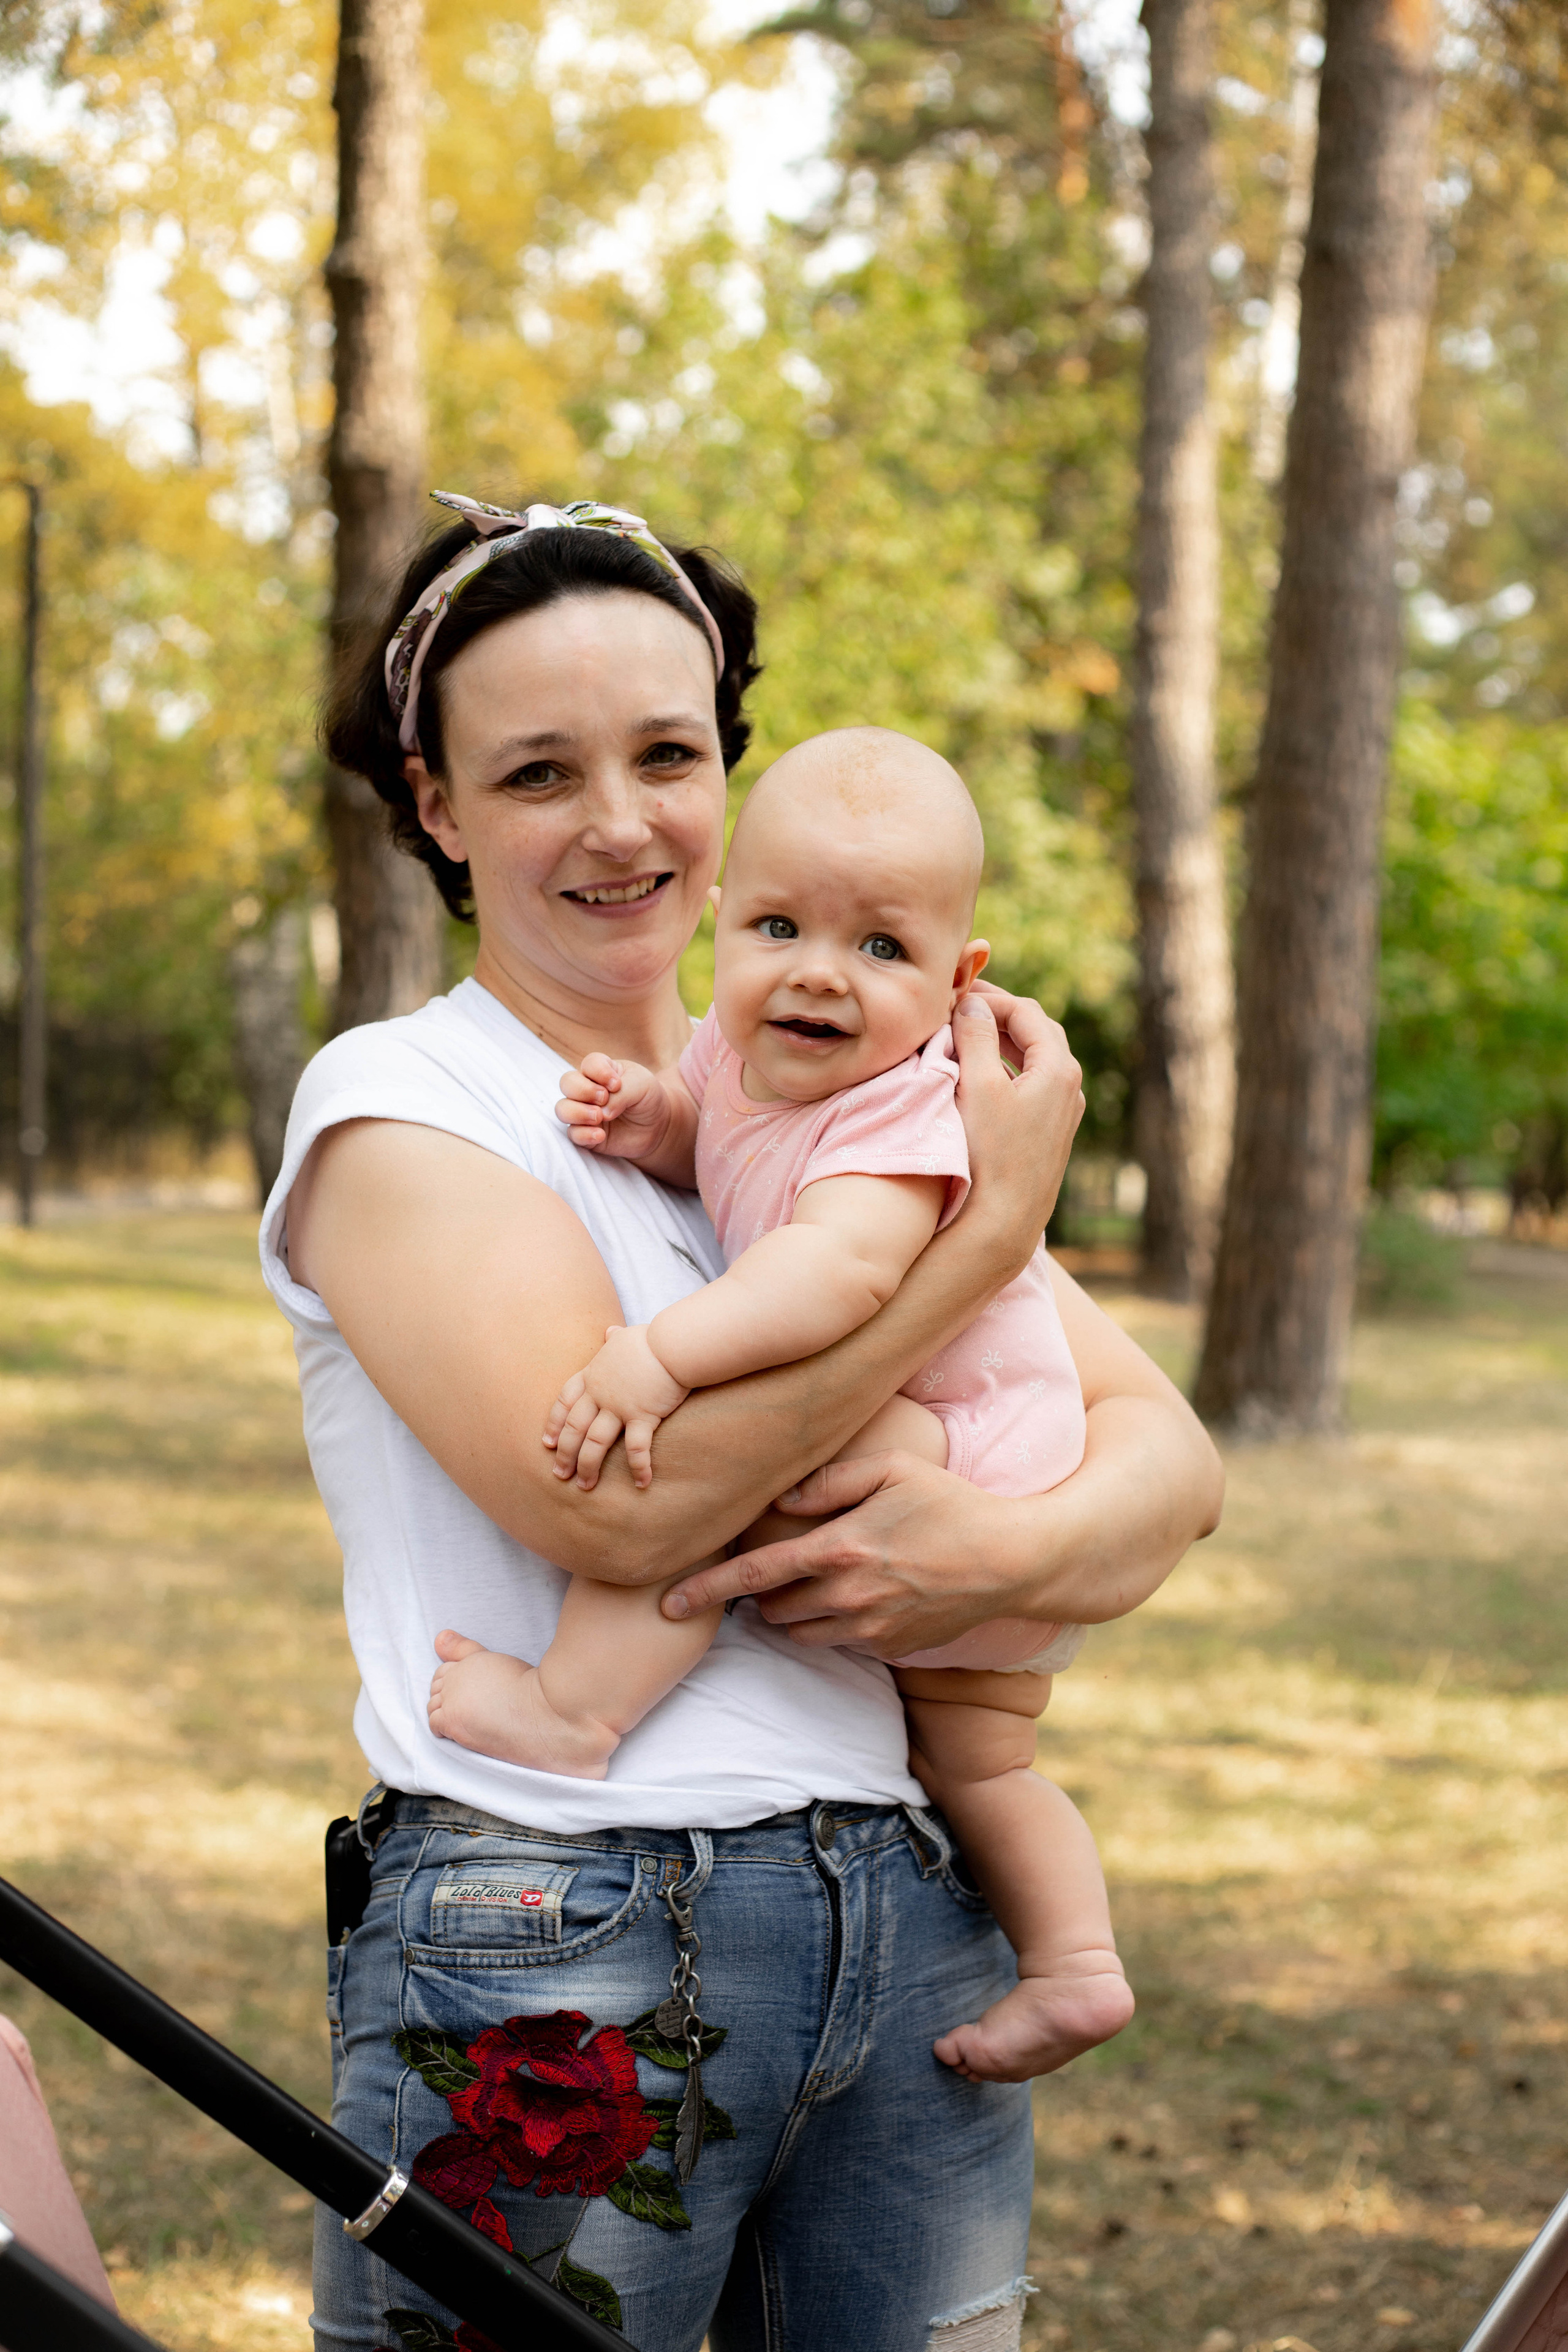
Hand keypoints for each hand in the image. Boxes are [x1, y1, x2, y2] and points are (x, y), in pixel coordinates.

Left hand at [542, 1323, 688, 1489]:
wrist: (671, 1343)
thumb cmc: (651, 1340)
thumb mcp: (626, 1337)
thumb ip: (614, 1339)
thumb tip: (609, 1331)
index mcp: (593, 1375)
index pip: (565, 1401)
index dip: (555, 1423)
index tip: (547, 1443)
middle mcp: (600, 1393)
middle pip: (574, 1427)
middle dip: (564, 1453)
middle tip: (559, 1474)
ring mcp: (618, 1406)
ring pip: (595, 1442)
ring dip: (588, 1466)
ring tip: (584, 1487)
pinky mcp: (642, 1416)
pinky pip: (636, 1448)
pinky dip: (638, 1467)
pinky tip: (642, 1483)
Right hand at [555, 1053, 669, 1158]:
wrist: (657, 1126)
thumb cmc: (647, 1098)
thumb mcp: (642, 1085)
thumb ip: (621, 1094)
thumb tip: (601, 1113)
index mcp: (601, 1070)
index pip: (589, 1063)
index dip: (599, 1072)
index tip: (617, 1084)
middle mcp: (587, 1089)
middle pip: (567, 1083)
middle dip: (583, 1091)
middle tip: (604, 1098)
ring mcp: (584, 1111)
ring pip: (562, 1109)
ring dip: (578, 1112)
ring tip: (600, 1117)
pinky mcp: (585, 1133)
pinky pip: (572, 1134)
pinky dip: (584, 1134)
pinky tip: (601, 1135)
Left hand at [659, 1450, 1031, 1653]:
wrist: (1011, 1559)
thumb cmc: (951, 1503)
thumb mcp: (893, 1468)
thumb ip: (829, 1481)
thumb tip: (782, 1497)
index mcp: (840, 1550)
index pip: (755, 1576)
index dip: (706, 1591)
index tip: (668, 1603)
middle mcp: (849, 1597)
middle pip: (773, 1610)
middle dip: (760, 1597)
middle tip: (770, 1572)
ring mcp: (871, 1628)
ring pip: (802, 1635)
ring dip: (792, 1615)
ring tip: (811, 1584)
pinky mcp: (892, 1648)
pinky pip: (842, 1644)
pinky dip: (834, 1626)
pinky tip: (858, 1596)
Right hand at [950, 986, 1082, 1270]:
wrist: (1005, 1220)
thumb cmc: (991, 1153)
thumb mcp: (978, 1086)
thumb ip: (976, 1036)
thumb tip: (974, 1002)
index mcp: (1059, 1069)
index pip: (1027, 1012)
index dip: (991, 997)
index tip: (956, 993)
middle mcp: (1070, 1087)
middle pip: (1036, 1032)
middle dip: (998, 1014)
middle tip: (961, 1005)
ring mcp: (1063, 1111)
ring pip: (1034, 1058)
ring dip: (1001, 1041)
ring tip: (965, 1032)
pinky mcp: (1050, 1132)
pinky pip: (1030, 1084)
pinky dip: (1005, 1067)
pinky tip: (979, 1074)